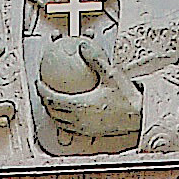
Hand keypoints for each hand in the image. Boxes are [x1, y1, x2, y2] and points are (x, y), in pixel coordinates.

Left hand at [37, 37, 142, 151]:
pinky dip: (64, 120)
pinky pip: (70, 127)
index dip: (42, 91)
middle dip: (44, 101)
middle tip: (43, 91)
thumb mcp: (111, 74)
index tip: (39, 82)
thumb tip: (84, 46)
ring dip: (52, 113)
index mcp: (80, 106)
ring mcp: (84, 128)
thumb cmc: (127, 98)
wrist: (138, 117)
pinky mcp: (90, 133)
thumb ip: (95, 59)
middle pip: (52, 112)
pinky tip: (69, 113)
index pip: (53, 99)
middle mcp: (79, 120)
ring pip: (59, 122)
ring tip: (52, 103)